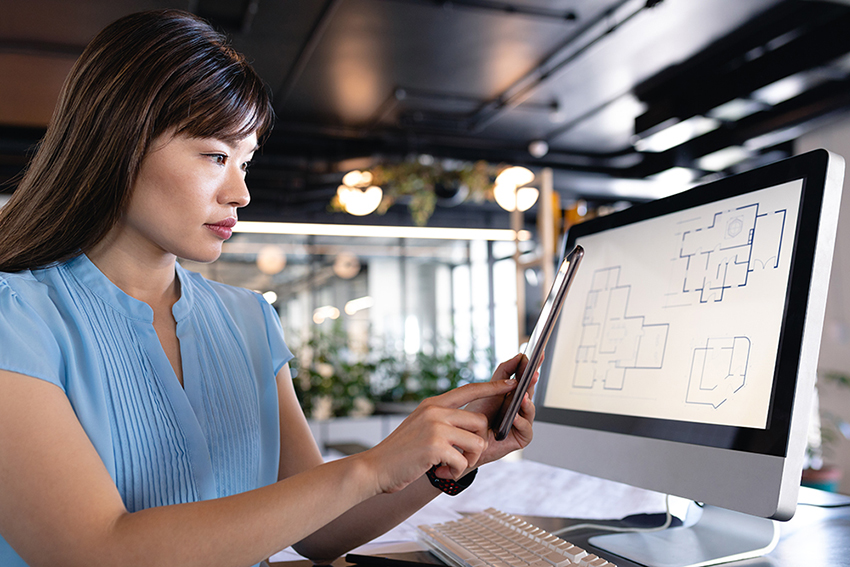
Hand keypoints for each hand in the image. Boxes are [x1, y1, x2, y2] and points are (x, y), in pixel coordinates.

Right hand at [359, 379, 519, 494]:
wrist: (375, 468)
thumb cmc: (399, 452)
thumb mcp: (419, 426)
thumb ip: (441, 420)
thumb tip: (469, 427)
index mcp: (432, 404)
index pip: (469, 390)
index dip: (492, 387)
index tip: (510, 384)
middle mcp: (435, 411)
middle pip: (480, 421)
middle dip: (478, 444)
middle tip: (463, 458)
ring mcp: (435, 427)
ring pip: (476, 443)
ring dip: (468, 461)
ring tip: (449, 467)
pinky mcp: (435, 446)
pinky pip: (464, 461)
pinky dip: (455, 472)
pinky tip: (439, 473)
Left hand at [463, 353, 537, 467]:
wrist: (465, 440)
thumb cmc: (476, 415)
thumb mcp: (489, 388)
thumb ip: (504, 372)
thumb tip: (519, 356)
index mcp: (514, 394)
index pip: (526, 378)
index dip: (533, 366)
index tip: (539, 353)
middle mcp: (520, 407)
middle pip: (530, 391)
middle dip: (533, 381)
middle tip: (533, 372)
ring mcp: (522, 422)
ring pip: (530, 411)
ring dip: (527, 403)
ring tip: (522, 397)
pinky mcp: (520, 437)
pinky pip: (526, 429)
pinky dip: (521, 423)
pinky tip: (515, 418)